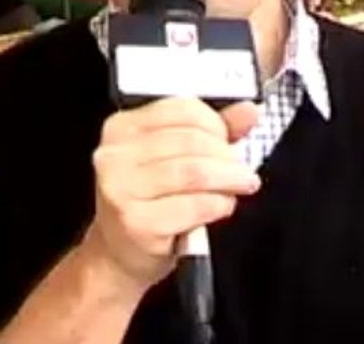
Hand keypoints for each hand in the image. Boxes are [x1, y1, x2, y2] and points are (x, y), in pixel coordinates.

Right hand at [82, 98, 259, 290]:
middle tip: (241, 171)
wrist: (118, 254)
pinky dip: (218, 204)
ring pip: (195, 171)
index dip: (216, 124)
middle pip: (192, 140)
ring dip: (228, 179)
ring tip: (239, 186)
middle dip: (227, 156)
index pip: (182, 109)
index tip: (228, 140)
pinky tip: (221, 206)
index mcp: (121, 128)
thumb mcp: (173, 159)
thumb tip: (248, 112)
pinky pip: (195, 205)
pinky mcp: (137, 222)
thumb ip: (211, 131)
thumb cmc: (147, 203)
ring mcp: (122, 189)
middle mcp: (115, 155)